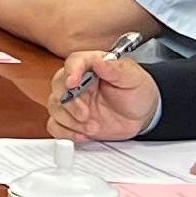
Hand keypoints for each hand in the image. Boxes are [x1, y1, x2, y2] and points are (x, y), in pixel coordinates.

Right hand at [44, 50, 159, 138]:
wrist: (141, 116)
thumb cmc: (137, 92)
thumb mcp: (133, 78)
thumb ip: (116, 68)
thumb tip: (100, 61)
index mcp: (92, 66)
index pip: (74, 62)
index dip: (71, 71)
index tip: (72, 83)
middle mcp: (79, 83)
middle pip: (58, 85)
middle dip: (69, 103)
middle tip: (85, 114)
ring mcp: (73, 102)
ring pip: (54, 106)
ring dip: (69, 120)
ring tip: (92, 127)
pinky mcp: (71, 120)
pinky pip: (55, 125)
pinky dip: (65, 132)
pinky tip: (81, 135)